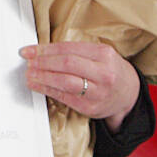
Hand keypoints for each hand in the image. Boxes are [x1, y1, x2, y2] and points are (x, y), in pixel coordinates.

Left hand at [21, 42, 139, 131]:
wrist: (128, 93)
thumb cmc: (108, 70)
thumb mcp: (98, 54)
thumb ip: (74, 51)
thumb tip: (41, 51)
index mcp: (103, 54)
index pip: (68, 49)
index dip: (45, 50)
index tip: (29, 50)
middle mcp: (103, 73)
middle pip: (66, 64)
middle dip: (42, 62)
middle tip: (27, 62)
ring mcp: (98, 92)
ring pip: (65, 82)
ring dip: (42, 77)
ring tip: (29, 74)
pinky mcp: (90, 107)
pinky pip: (64, 97)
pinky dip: (47, 90)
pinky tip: (37, 86)